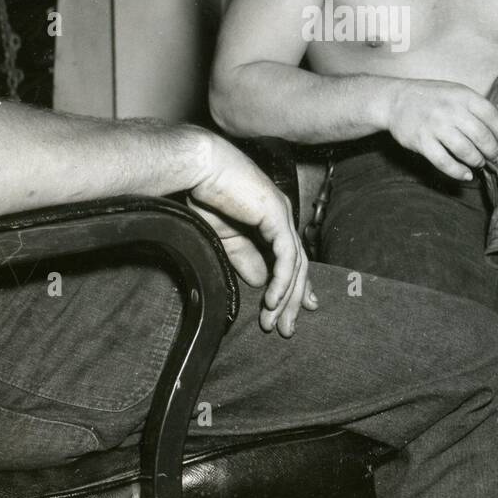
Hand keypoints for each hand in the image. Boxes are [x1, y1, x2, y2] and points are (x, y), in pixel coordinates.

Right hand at [186, 135, 316, 336]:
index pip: (291, 259)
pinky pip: (287, 256)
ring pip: (296, 264)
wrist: (198, 168)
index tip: (291, 312)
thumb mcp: (226, 236)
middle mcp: (282, 216)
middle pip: (298, 266)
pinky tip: (273, 300)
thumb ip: (244, 257)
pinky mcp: (277, 215)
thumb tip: (261, 282)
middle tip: (286, 329)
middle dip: (293, 300)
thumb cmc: (206, 194)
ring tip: (277, 322)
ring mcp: (283, 214)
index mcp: (271, 219)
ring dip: (287, 297)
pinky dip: (282, 281)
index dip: (294, 287)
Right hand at [385, 78, 497, 180]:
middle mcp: (450, 110)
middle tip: (491, 155)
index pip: (492, 116)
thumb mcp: (455, 93)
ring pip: (466, 151)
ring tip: (478, 162)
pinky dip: (458, 172)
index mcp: (463, 95)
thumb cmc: (431, 98)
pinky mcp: (422, 142)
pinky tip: (466, 175)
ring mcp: (435, 126)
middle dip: (491, 151)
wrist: (395, 100)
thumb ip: (475, 109)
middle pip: (482, 136)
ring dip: (476, 161)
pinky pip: (445, 162)